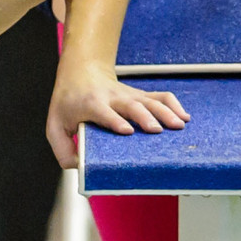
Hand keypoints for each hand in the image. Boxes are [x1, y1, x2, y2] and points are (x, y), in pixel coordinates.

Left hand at [45, 62, 187, 167]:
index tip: (127, 131)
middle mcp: (112, 98)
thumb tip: (81, 168)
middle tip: (157, 130)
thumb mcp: (55, 126)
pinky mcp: (140, 95)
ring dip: (165, 112)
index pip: (104, 113)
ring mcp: (128, 95)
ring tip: (179, 126)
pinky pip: (160, 96)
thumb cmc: (67, 102)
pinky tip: (184, 117)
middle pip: (132, 106)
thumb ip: (62, 150)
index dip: (115, 121)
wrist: (81, 72)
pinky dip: (174, 104)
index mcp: (91, 104)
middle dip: (145, 117)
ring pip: (150, 100)